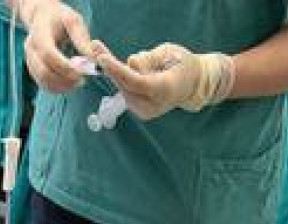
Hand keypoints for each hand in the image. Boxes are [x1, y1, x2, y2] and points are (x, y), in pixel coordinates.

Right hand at [22, 1, 94, 93]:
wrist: (42, 18)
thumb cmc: (59, 18)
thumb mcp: (73, 20)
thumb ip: (82, 39)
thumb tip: (93, 59)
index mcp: (39, 33)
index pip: (48, 54)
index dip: (64, 67)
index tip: (80, 72)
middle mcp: (31, 48)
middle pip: (44, 72)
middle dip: (64, 80)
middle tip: (81, 80)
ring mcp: (30, 60)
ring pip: (44, 82)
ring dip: (62, 87)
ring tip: (77, 82)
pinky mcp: (33, 70)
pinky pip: (44, 84)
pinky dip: (58, 88)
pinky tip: (69, 83)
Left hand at [95, 42, 234, 118]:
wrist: (192, 85)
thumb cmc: (182, 64)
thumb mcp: (168, 53)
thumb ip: (148, 59)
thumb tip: (130, 64)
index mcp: (164, 90)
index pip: (136, 82)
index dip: (118, 70)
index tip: (102, 58)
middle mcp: (153, 105)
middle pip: (125, 86)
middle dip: (111, 67)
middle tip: (96, 46)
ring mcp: (146, 112)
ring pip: (123, 88)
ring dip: (119, 72)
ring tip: (126, 60)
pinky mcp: (140, 112)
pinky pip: (125, 92)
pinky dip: (123, 79)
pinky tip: (130, 71)